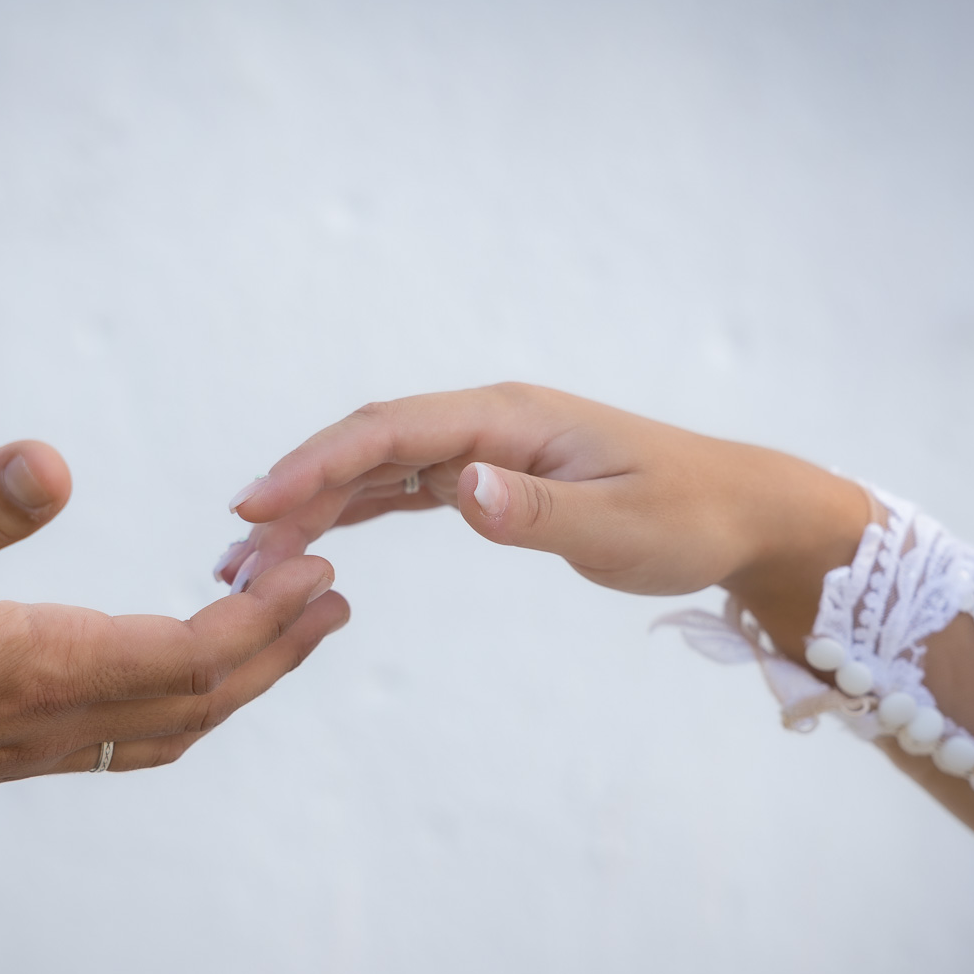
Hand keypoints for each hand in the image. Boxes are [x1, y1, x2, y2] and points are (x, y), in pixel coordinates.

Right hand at [0, 441, 348, 791]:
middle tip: (334, 599)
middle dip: (276, 652)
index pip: (188, 658)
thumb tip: (52, 460)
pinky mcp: (0, 750)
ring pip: (164, 728)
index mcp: (35, 671)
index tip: (319, 573)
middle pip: (196, 701)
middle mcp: (43, 722)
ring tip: (281, 633)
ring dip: (234, 683)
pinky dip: (176, 704)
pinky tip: (174, 674)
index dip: (265, 620)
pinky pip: (121, 739)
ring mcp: (25, 747)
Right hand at [214, 383, 865, 658]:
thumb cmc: (688, 515)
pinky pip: (405, 487)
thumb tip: (460, 492)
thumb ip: (537, 511)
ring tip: (252, 554)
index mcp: (510, 419)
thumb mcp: (621, 523)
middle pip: (368, 445)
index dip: (317, 464)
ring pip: (378, 467)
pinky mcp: (491, 478)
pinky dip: (356, 510)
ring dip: (315, 505)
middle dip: (296, 490)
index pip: (393, 431)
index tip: (256, 505)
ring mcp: (485, 448)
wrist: (739, 512)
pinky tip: (314, 538)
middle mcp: (488, 423)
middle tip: (234, 551)